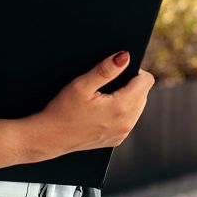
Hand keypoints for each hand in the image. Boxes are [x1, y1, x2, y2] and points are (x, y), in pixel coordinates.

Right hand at [28, 51, 153, 158]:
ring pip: (138, 106)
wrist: (50, 137)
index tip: (117, 70)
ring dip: (127, 97)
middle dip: (130, 84)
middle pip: (144, 93)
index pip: (146, 81)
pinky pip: (129, 119)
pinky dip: (121, 111)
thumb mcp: (82, 85)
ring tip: (103, 97)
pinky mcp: (117, 139)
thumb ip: (106, 70)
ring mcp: (122, 133)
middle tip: (105, 85)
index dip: (134, 71)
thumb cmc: (63, 110)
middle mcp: (127, 123)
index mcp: (121, 107)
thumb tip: (125, 57)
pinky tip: (102, 110)